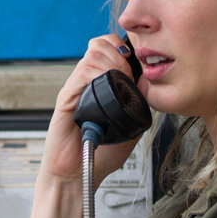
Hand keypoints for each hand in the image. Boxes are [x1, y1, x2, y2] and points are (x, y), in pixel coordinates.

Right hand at [39, 34, 144, 188]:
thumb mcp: (131, 123)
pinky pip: (82, 73)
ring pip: (92, 53)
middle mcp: (86, 82)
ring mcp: (76, 88)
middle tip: (129, 70)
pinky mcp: (66, 99)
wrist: (80, 174)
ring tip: (120, 78)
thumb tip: (150, 79)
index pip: (110, 47)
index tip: (138, 62)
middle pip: (100, 43)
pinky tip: (107, 86)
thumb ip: (138, 101)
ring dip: (111, 61)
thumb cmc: (102, 152)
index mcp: (101, 83)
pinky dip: (98, 73)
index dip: (124, 47)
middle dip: (119, 50)